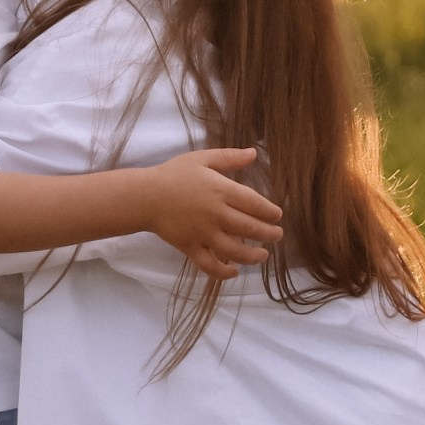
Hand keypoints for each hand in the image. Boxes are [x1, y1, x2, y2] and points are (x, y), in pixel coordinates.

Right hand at [145, 149, 285, 278]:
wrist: (145, 196)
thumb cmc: (174, 175)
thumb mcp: (202, 159)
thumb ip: (229, 157)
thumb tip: (254, 153)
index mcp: (221, 190)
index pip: (254, 204)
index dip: (270, 212)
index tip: (278, 216)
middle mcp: (215, 214)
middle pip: (250, 228)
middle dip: (269, 234)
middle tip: (278, 235)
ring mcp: (203, 233)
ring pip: (234, 250)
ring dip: (253, 256)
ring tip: (264, 255)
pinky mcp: (190, 248)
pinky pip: (210, 265)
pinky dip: (223, 272)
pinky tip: (234, 271)